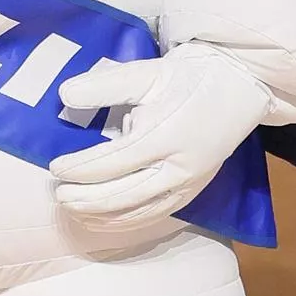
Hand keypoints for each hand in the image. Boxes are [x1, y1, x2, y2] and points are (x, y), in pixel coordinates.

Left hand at [44, 44, 273, 252]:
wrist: (240, 85)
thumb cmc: (190, 76)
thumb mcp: (145, 72)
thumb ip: (104, 85)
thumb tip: (64, 95)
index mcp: (164, 135)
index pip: (111, 162)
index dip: (79, 169)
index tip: (55, 168)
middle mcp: (177, 167)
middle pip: (122, 194)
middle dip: (85, 198)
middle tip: (59, 194)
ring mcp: (189, 184)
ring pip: (138, 212)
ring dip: (102, 216)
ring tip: (74, 210)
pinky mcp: (194, 192)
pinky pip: (156, 216)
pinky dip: (127, 222)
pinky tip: (105, 220)